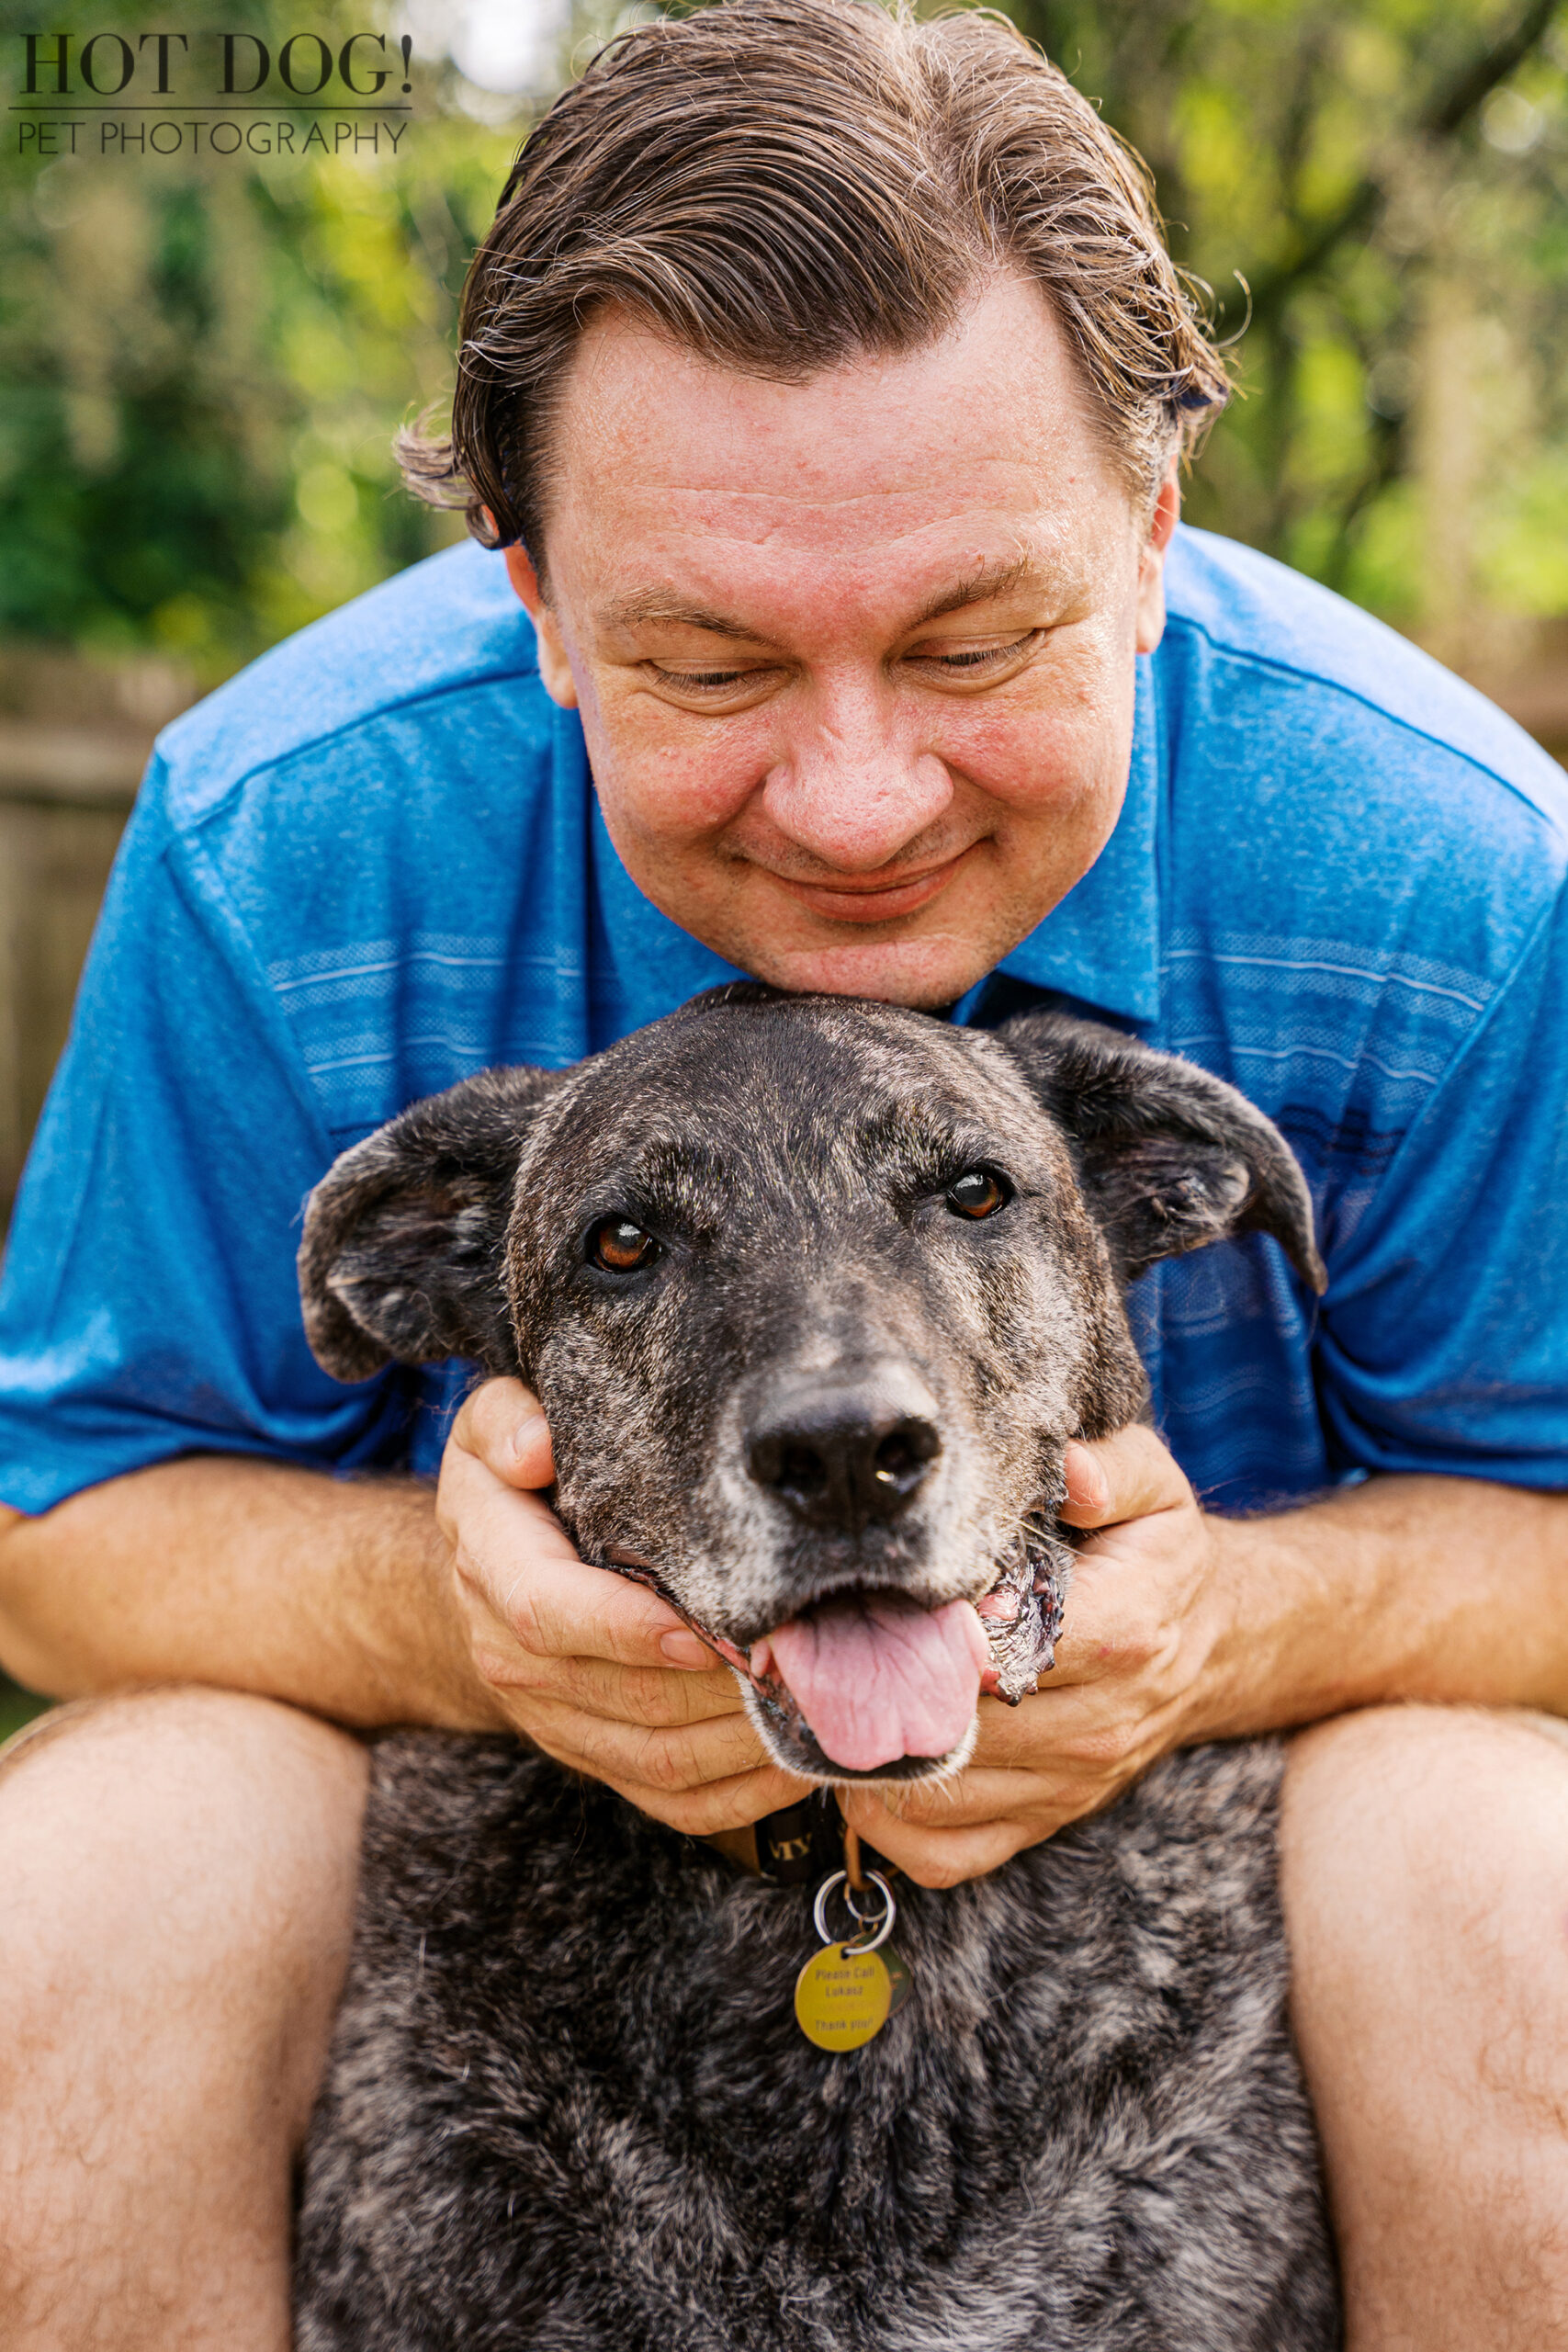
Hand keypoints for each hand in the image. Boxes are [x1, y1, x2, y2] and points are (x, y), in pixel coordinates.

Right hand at [436, 1377, 807, 1831]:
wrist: (488, 1569)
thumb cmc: (512, 1481)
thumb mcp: (488, 1426)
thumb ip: (506, 1423)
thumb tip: (536, 1446)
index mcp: (493, 1572)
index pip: (550, 1613)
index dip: (627, 1627)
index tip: (706, 1628)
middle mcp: (516, 1662)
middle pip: (627, 1696)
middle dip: (720, 1685)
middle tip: (804, 1657)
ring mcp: (558, 1724)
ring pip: (660, 1758)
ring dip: (744, 1741)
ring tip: (820, 1703)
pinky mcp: (600, 1762)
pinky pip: (676, 1802)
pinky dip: (745, 1794)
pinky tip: (803, 1761)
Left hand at [841, 1424, 1229, 1887]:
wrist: (1213, 1643)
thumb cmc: (1156, 1554)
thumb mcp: (1153, 1489)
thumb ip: (1110, 1469)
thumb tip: (1067, 1470)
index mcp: (1120, 1631)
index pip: (1008, 1646)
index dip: (936, 1629)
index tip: (882, 1599)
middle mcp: (1097, 1720)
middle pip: (960, 1727)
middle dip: (881, 1693)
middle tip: (822, 1655)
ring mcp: (1070, 1782)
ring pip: (941, 1798)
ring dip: (871, 1760)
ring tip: (831, 1704)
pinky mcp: (1046, 1821)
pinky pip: (947, 1853)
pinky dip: (890, 1825)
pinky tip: (865, 1768)